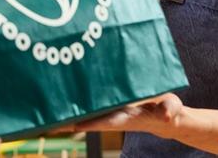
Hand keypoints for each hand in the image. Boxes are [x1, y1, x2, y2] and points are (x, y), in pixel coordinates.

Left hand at [53, 94, 182, 138]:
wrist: (165, 114)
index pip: (103, 121)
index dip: (85, 122)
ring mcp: (112, 110)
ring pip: (87, 110)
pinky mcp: (112, 104)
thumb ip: (169, 109)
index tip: (66, 123)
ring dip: (70, 110)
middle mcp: (114, 115)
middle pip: (88, 118)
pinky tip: (66, 94)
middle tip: (46, 115)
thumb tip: (166, 114)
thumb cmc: (168, 111)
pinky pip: (92, 102)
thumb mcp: (172, 108)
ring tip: (47, 105)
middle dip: (68, 118)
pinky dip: (80, 100)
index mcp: (127, 117)